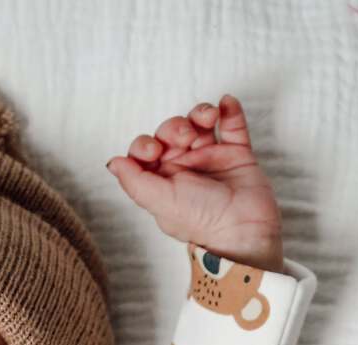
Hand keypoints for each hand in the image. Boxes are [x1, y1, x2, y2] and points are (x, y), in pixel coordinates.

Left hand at [106, 94, 283, 271]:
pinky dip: (229, 110)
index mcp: (163, 183)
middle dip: (175, 127)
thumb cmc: (202, 220)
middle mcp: (185, 169)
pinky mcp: (237, 154)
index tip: (153, 150)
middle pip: (171, 132)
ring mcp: (211, 159)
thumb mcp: (160, 201)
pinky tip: (226, 104)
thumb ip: (135, 181)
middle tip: (186, 137)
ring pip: (200, 124)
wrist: (244, 228)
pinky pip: (232, 125)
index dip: (145, 144)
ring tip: (209, 117)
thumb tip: (113, 163)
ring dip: (201, 113)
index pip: (145, 153)